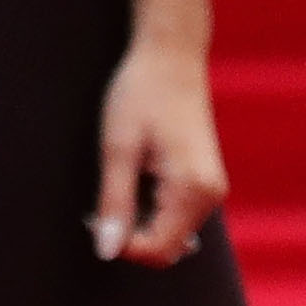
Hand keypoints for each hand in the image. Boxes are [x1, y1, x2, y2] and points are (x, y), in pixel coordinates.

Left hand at [92, 0, 225, 266]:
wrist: (171, 54)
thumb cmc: (142, 92)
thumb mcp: (118, 147)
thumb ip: (114, 202)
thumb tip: (107, 252)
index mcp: (192, 189)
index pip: (157, 250)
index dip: (121, 246)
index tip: (94, 217)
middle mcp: (211, 195)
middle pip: (166, 248)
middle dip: (130, 236)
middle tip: (101, 200)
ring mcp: (211, 190)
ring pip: (171, 234)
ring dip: (139, 223)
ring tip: (119, 180)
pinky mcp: (204, 181)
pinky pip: (176, 216)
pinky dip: (150, 210)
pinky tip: (135, 178)